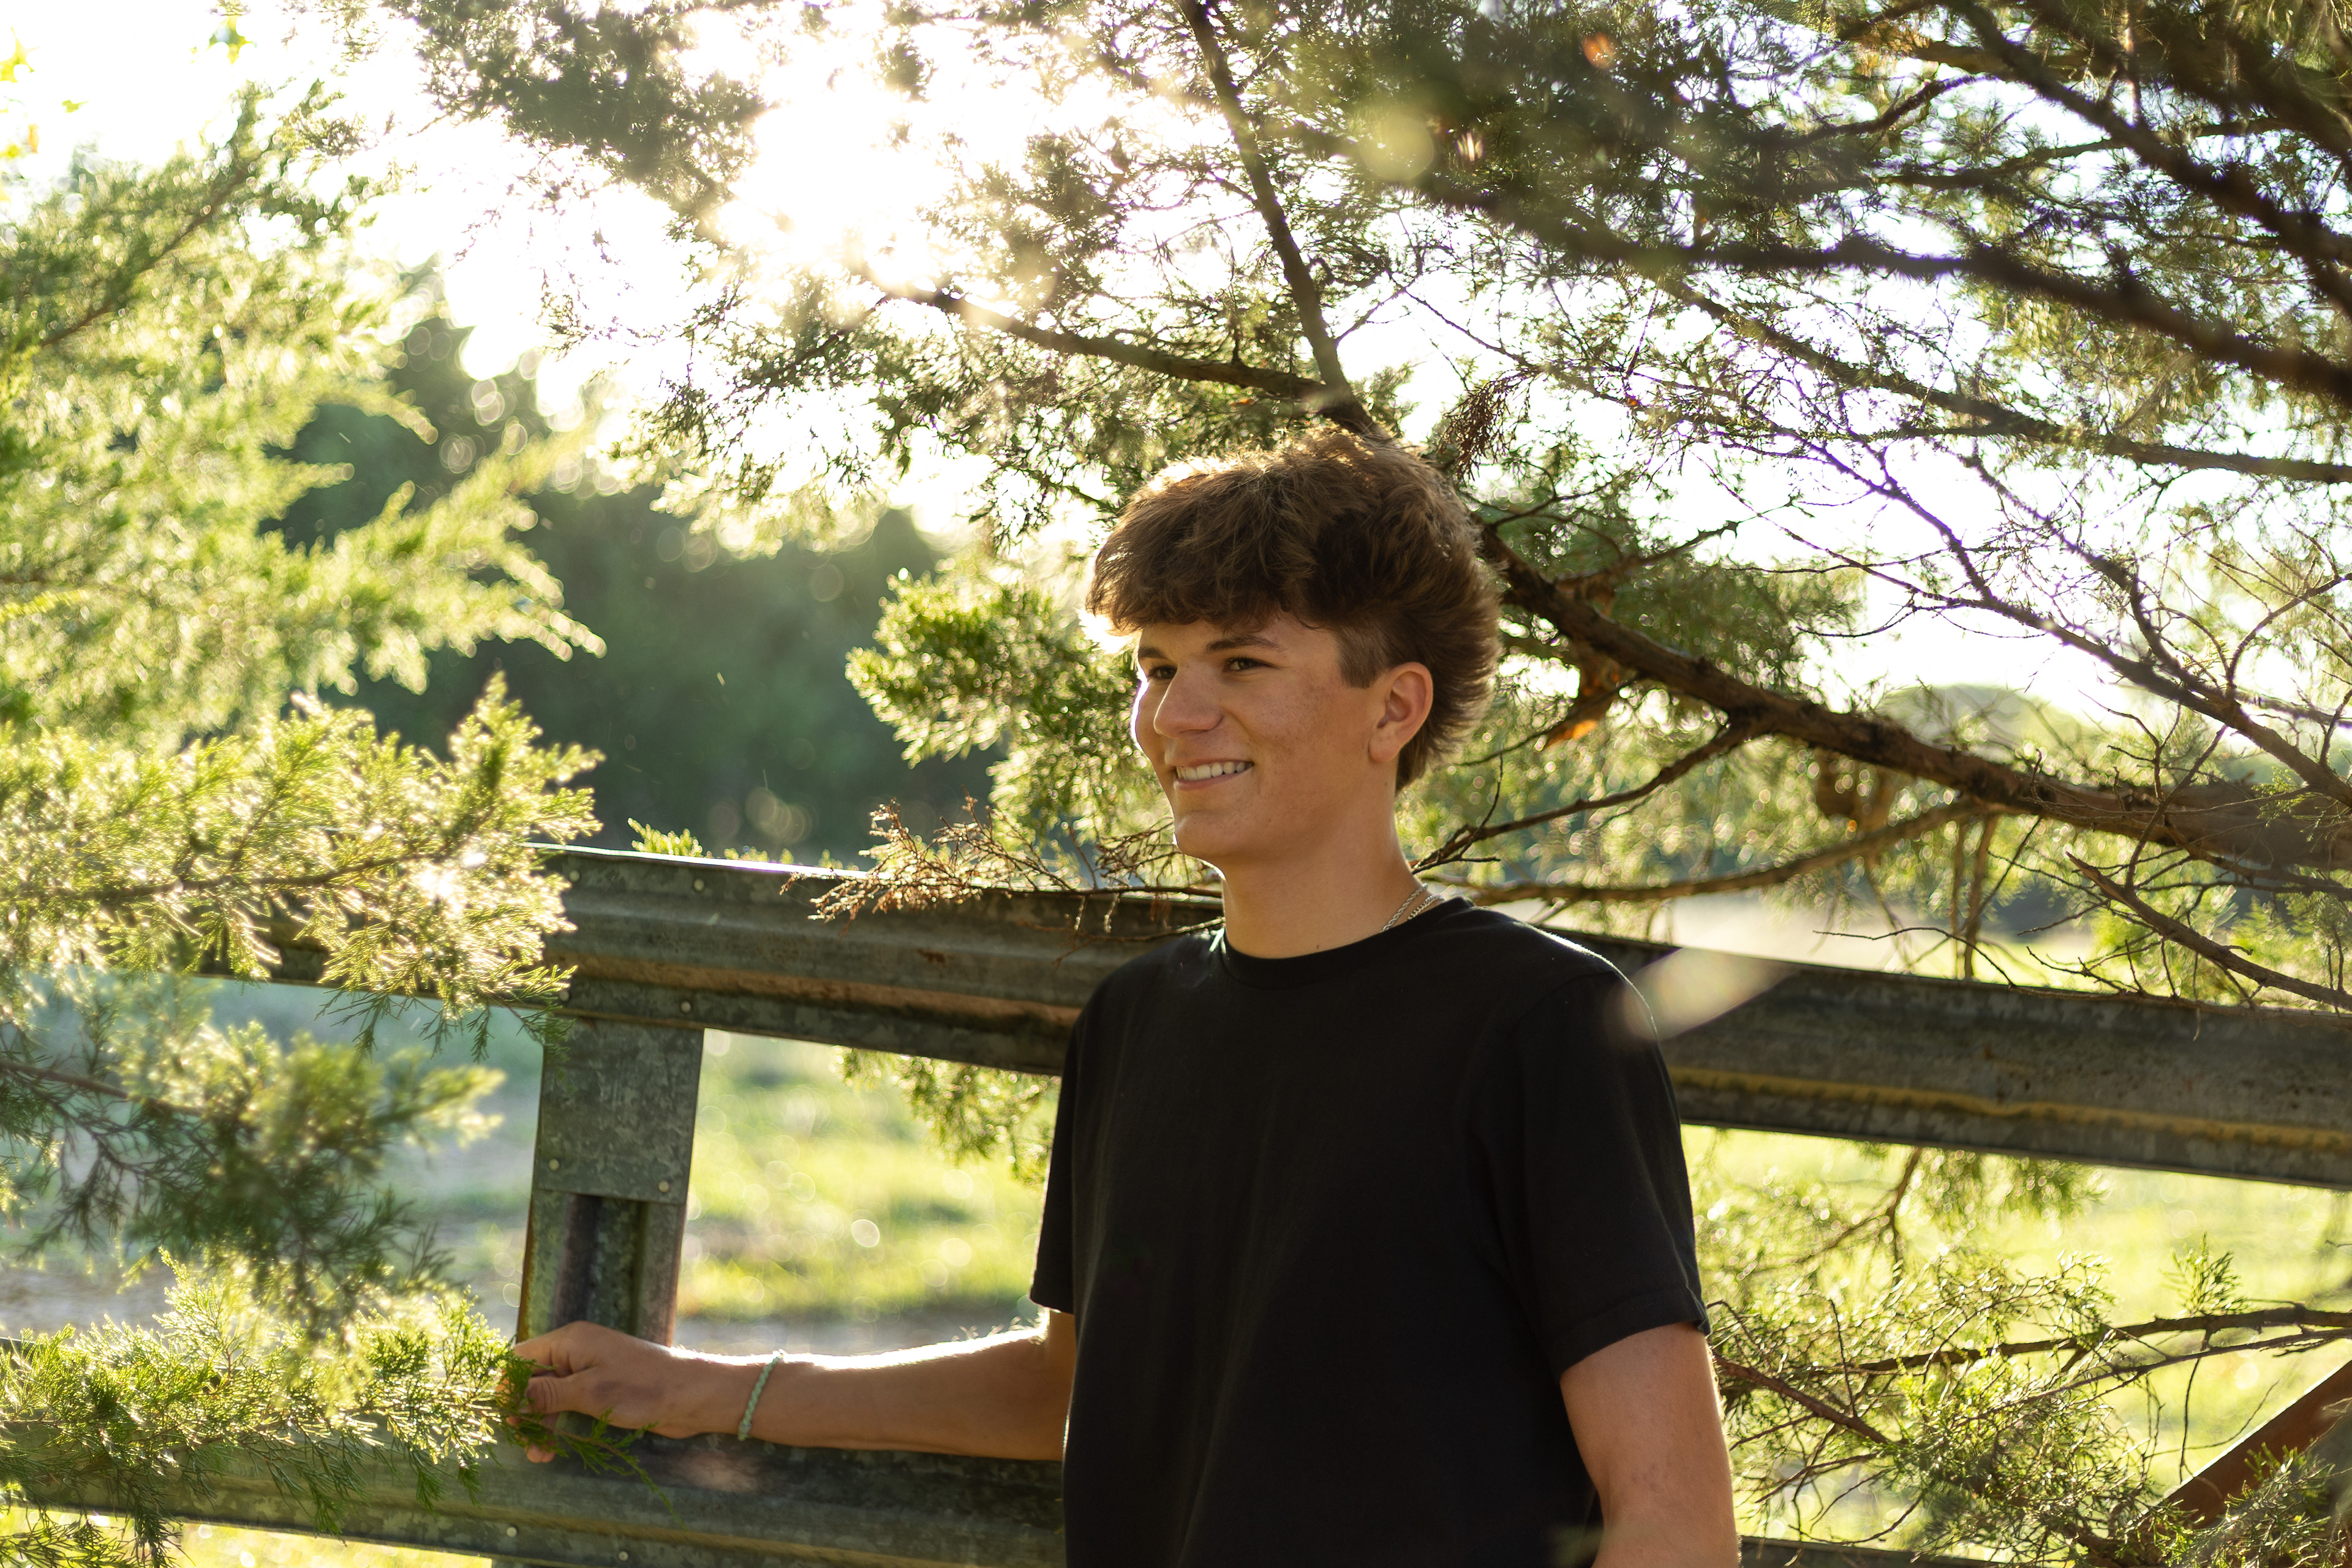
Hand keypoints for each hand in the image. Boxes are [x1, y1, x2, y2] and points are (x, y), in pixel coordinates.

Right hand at [510, 1320, 755, 1461]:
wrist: (690, 1395)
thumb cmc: (641, 1387)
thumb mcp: (588, 1392)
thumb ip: (546, 1395)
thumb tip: (508, 1398)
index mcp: (571, 1341)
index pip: (522, 1357)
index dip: (507, 1385)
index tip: (502, 1415)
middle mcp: (577, 1352)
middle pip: (533, 1379)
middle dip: (523, 1410)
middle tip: (519, 1440)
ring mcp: (590, 1371)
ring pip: (549, 1396)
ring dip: (540, 1424)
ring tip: (537, 1455)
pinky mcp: (601, 1389)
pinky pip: (568, 1405)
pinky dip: (558, 1425)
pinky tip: (551, 1450)